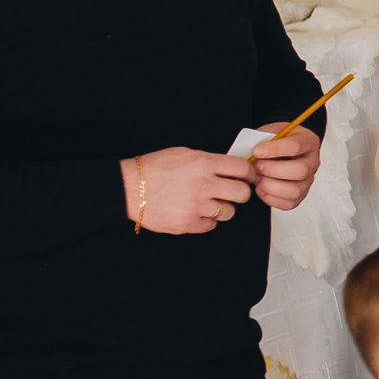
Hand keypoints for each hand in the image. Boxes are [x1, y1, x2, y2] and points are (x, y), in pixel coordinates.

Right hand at [123, 148, 255, 234]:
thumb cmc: (154, 169)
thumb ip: (209, 160)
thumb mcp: (184, 153)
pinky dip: (206, 220)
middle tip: (232, 192)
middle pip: (242, 193)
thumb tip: (231, 167)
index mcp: (204, 163)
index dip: (249, 173)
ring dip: (222, 208)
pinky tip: (196, 212)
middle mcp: (204, 185)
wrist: (128, 188)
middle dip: (240, 192)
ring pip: (229, 212)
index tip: (248, 177)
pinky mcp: (188, 224)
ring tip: (209, 202)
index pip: (242, 169)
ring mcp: (196, 206)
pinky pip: (211, 225)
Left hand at [248, 124, 322, 210]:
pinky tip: (260, 188)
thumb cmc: (275, 141)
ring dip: (271, 186)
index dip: (275, 150)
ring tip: (257, 178)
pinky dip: (271, 198)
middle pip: (300, 171)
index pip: (296, 146)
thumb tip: (250, 152)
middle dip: (273, 170)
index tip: (256, 151)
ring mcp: (307, 181)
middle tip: (256, 166)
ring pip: (295, 190)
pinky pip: (288, 203)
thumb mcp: (270, 132)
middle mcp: (312, 162)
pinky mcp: (299, 196)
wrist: (278, 150)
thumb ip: (263, 139)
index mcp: (308, 141)